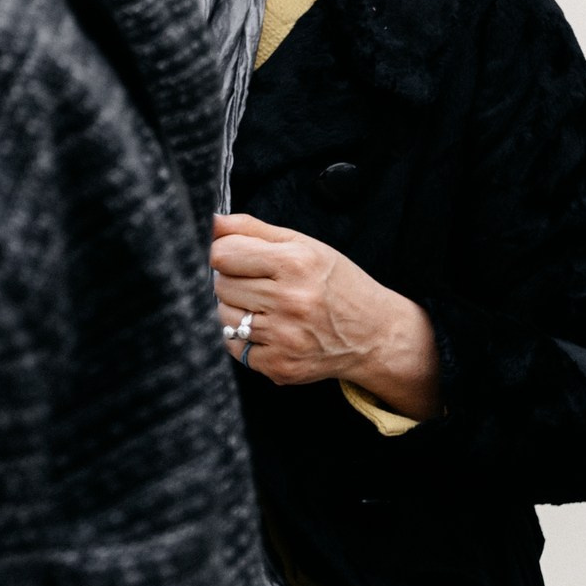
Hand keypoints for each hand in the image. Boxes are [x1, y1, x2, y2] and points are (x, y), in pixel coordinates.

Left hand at [211, 211, 442, 417]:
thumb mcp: (303, 245)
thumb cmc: (336, 284)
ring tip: (268, 307)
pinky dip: (244, 337)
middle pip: (221, 286)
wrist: (376, 335)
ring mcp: (285, 338)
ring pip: (223, 316)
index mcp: (296, 264)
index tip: (238, 257)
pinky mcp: (280, 366)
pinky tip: (272, 330)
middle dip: (234, 282)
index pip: (222, 254)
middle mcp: (291, 302)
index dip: (225, 254)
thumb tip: (209, 220)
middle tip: (261, 284)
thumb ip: (252, 229)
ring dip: (237, 310)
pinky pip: (234, 345)